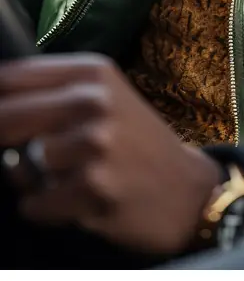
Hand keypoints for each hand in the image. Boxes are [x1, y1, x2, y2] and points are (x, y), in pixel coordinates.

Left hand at [0, 54, 221, 254]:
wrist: (187, 190)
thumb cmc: (135, 143)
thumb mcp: (104, 97)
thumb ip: (53, 93)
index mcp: (92, 70)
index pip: (12, 76)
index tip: (2, 116)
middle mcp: (93, 99)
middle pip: (6, 117)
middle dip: (2, 141)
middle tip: (26, 155)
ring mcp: (95, 142)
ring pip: (19, 166)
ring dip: (31, 181)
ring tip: (63, 180)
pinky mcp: (94, 185)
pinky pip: (34, 203)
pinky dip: (46, 209)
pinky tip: (76, 202)